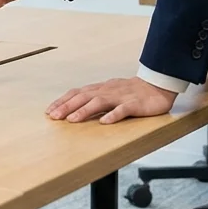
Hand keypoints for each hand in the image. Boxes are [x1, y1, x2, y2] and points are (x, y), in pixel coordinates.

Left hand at [47, 77, 177, 123]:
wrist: (158, 85)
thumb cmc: (132, 91)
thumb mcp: (110, 93)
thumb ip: (94, 99)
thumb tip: (74, 109)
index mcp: (100, 89)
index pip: (77, 93)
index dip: (63, 101)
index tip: (49, 111)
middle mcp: (107, 91)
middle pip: (84, 97)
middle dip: (67, 106)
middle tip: (54, 116)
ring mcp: (121, 97)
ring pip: (100, 102)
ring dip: (84, 110)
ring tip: (72, 120)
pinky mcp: (135, 104)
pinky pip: (123, 110)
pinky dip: (113, 115)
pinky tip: (105, 122)